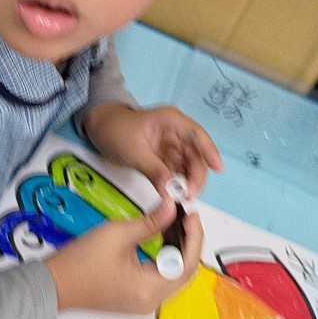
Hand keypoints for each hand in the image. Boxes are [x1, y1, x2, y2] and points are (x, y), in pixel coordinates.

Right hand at [44, 199, 202, 314]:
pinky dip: (166, 257)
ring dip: (178, 248)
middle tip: (185, 215)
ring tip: (175, 220)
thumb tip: (171, 207)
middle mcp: (151, 302)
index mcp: (148, 289)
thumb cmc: (80, 262)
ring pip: (174, 275)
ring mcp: (145, 303)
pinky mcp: (137, 299)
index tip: (190, 213)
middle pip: (184, 271)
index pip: (186, 263)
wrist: (53, 285)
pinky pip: (162, 278)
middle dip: (189, 240)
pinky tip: (164, 236)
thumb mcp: (117, 234)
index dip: (194, 236)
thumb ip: (150, 222)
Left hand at [83, 102, 222, 202]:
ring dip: (188, 181)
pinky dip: (178, 182)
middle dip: (196, 175)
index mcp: (171, 121)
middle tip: (188, 195)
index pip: (197, 135)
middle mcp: (176, 132)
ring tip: (182, 198)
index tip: (218, 169)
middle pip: (196, 154)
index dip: (210, 151)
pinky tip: (176, 194)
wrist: (99, 128)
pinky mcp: (164, 157)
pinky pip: (177, 171)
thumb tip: (171, 194)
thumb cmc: (115, 131)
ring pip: (189, 165)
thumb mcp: (134, 152)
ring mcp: (171, 145)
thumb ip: (155, 172)